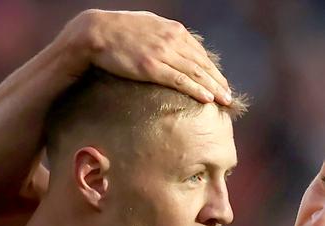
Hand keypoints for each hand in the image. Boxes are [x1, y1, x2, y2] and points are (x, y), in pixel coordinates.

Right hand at [60, 9, 230, 104]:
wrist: (95, 32)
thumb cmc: (118, 30)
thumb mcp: (148, 25)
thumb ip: (164, 34)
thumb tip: (175, 43)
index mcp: (173, 30)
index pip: (200, 54)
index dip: (213, 70)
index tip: (221, 83)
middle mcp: (172, 40)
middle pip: (202, 65)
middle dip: (218, 82)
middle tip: (229, 97)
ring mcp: (163, 53)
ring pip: (195, 73)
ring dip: (213, 89)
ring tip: (224, 101)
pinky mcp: (152, 67)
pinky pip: (180, 81)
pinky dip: (196, 90)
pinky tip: (207, 99)